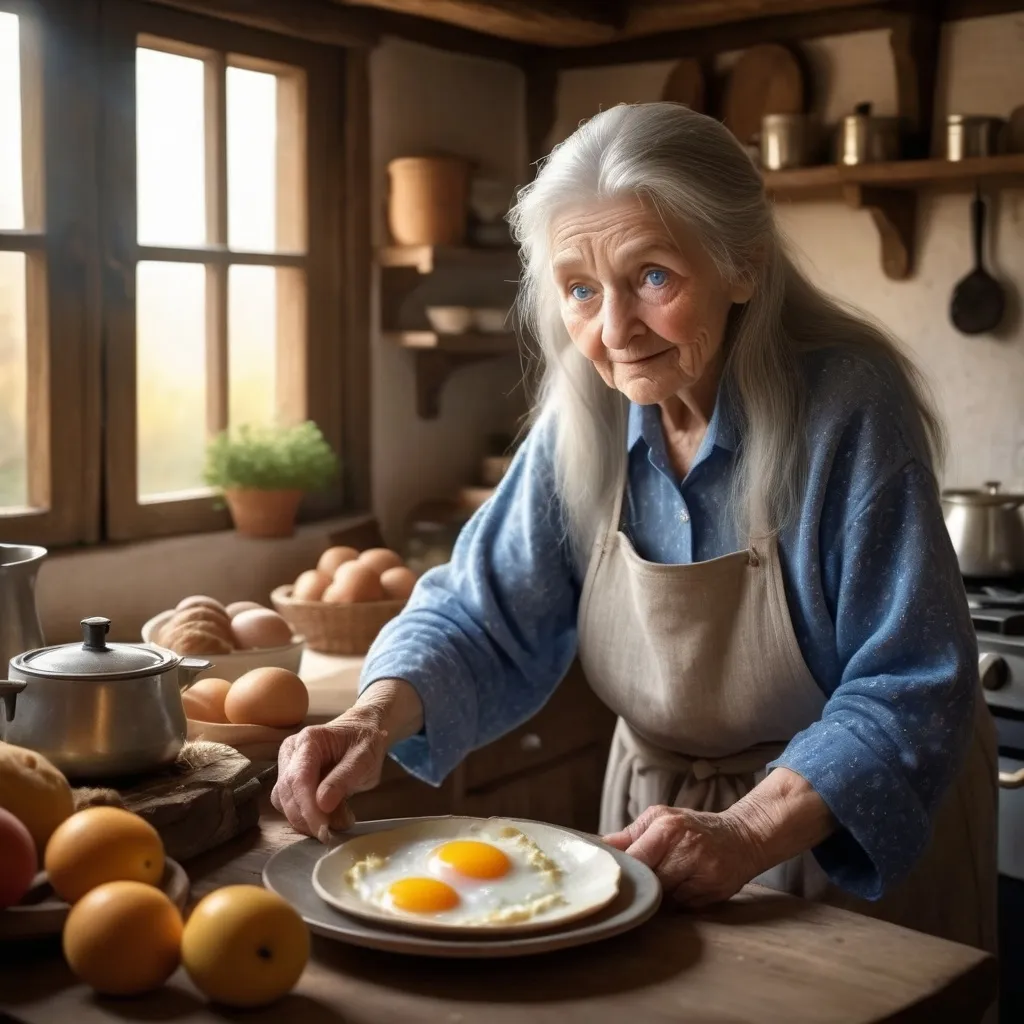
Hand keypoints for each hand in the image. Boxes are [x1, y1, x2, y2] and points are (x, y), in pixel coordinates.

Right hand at [271, 706, 388, 841]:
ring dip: (305, 819)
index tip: (323, 830)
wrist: (362, 731)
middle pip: (286, 792)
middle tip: (332, 833)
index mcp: (308, 741)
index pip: (299, 778)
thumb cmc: (365, 741)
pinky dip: (305, 816)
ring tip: (337, 821)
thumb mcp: (364, 758)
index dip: (307, 807)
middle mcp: (291, 752)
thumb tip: (323, 804)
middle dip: (306, 818)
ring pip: (283, 801)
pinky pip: (289, 804)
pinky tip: (328, 818)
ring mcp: (287, 766)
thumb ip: (344, 779)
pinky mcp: (289, 781)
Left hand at [603, 804, 761, 906]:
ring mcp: (703, 873)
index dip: (624, 872)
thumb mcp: (661, 818)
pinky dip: (678, 902)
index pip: (635, 860)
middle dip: (642, 885)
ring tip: (665, 881)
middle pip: (650, 882)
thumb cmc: (693, 828)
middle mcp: (687, 849)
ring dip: (659, 895)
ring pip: (665, 898)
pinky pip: (683, 907)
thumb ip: (631, 835)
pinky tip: (683, 888)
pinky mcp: (715, 892)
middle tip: (637, 884)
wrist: (742, 837)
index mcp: (668, 828)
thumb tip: (600, 847)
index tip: (612, 878)